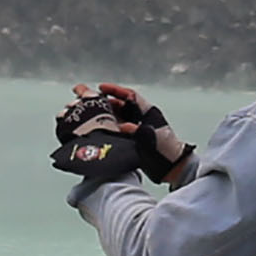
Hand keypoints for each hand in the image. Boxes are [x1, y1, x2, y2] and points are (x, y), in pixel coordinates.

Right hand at [51, 83, 167, 185]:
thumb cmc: (167, 149)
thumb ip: (137, 130)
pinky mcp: (130, 141)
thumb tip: (122, 126)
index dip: (116, 90)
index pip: (129, 96)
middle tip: (85, 100)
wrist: (172, 167)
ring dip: (100, 116)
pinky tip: (91, 131)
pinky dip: (104, 130)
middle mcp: (139, 118)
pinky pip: (114, 132)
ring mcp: (134, 129)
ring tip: (83, 114)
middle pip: (118, 106)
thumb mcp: (152, 138)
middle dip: (102, 103)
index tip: (101, 88)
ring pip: (114, 118)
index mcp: (147, 112)